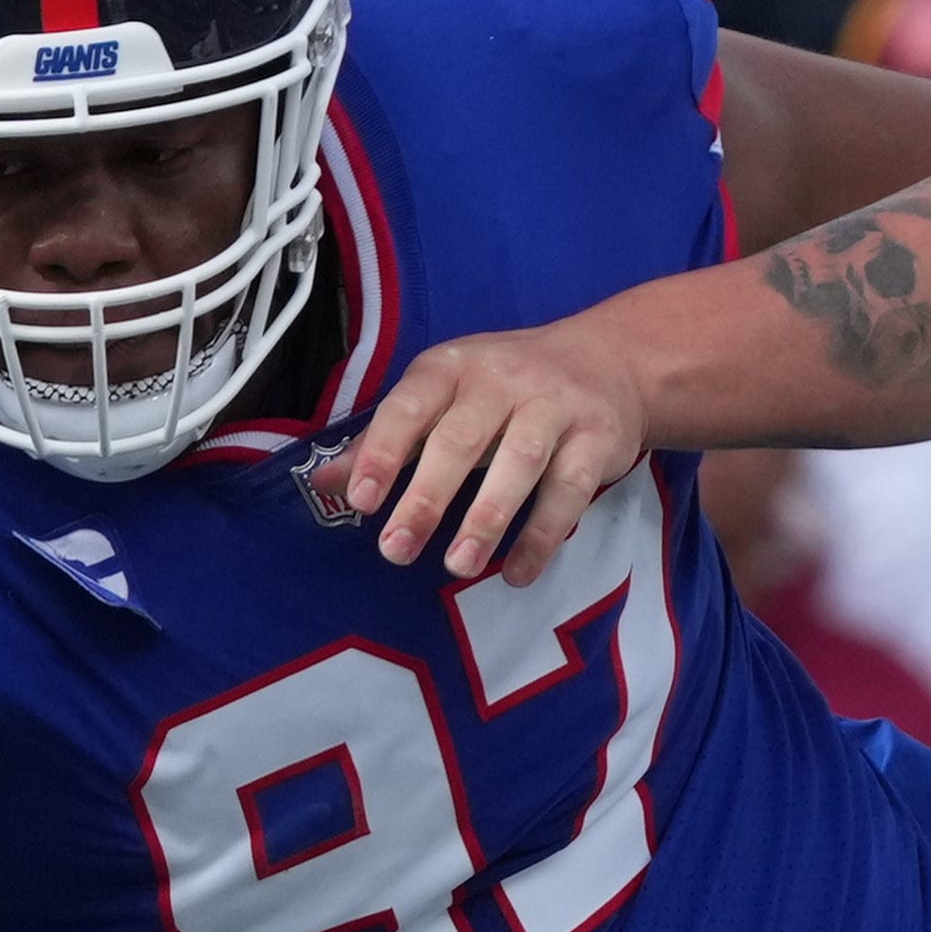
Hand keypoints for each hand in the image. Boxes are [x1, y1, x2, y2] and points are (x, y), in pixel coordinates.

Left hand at [344, 317, 656, 585]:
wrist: (608, 360)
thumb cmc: (502, 389)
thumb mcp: (439, 399)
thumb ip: (383, 441)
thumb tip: (321, 484)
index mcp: (450, 370)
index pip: (408, 408)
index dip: (382, 453)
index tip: (362, 501)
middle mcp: (502, 381)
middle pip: (460, 440)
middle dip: (427, 497)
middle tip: (396, 550)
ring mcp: (555, 405)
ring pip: (520, 462)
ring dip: (487, 517)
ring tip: (458, 565)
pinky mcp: (598, 437)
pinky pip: (570, 489)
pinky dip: (543, 534)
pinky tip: (517, 572)